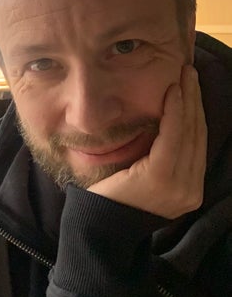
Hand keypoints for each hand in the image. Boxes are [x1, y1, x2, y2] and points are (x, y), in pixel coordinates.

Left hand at [88, 65, 206, 218]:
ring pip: (189, 133)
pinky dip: (174, 114)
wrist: (98, 224)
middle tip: (191, 73)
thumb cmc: (115, 196)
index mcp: (189, 188)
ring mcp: (180, 186)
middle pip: (197, 134)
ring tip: (185, 76)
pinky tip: (173, 94)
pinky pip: (172, 138)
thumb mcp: (145, 175)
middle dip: (196, 100)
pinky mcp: (162, 178)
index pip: (197, 143)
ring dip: (188, 100)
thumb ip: (161, 157)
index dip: (197, 112)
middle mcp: (191, 189)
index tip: (192, 87)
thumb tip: (164, 123)